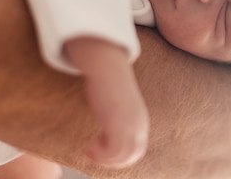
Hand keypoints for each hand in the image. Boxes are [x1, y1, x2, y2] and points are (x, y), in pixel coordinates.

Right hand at [65, 37, 149, 167]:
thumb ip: (119, 120)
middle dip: (112, 161)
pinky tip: (89, 147)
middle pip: (132, 156)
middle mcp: (139, 125)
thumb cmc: (108, 87)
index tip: (101, 154)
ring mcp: (131, 124)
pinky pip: (113, 151)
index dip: (119, 159)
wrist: (108, 68)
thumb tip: (111, 130)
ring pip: (123, 156)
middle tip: (93, 155)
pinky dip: (100, 155)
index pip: (137, 151)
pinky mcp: (119, 122)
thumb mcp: (118, 107)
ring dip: (103, 159)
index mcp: (140, 123)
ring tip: (89, 151)